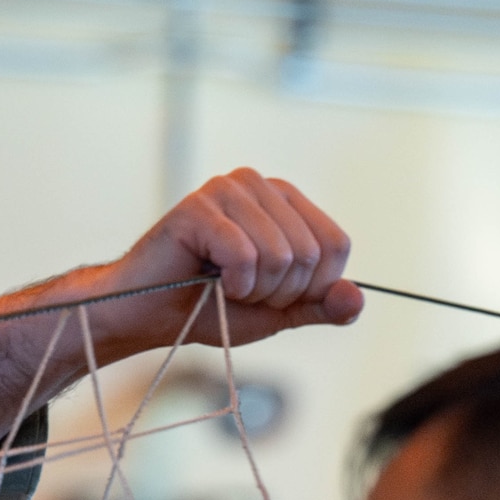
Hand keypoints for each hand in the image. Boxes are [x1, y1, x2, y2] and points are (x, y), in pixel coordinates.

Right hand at [0, 168, 359, 469]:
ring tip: (220, 286)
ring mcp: (227, 189)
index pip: (336, 245)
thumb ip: (317, 305)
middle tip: (237, 292)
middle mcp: (259, 183)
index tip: (268, 294)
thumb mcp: (274, 313)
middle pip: (311, 254)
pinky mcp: (197, 206)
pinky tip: (207, 279)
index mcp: (284, 200)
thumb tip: (357, 298)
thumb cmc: (204, 309)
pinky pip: (245, 257)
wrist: (142, 315)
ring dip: (252, 290)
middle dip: (279, 292)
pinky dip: (231, 284)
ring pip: (281, 256)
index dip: (311, 287)